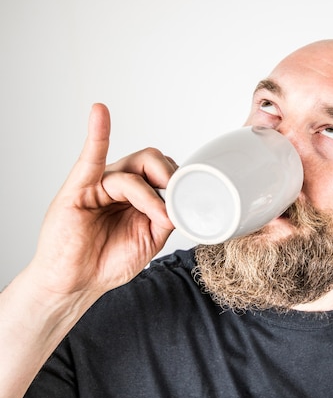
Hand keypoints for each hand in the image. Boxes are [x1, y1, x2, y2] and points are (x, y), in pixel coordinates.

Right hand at [27, 103, 176, 298]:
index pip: (162, 170)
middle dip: (170, 177)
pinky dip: (97, 134)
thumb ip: (166, 219)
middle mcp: (119, 184)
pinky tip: (100, 113)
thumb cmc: (108, 261)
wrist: (77, 284)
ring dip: (151, 194)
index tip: (191, 198)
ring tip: (159, 217)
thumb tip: (183, 204)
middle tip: (178, 200)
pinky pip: (90, 158)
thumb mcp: (150, 240)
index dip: (179, 180)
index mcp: (137, 193)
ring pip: (131, 171)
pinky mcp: (78, 190)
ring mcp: (98, 185)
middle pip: (150, 160)